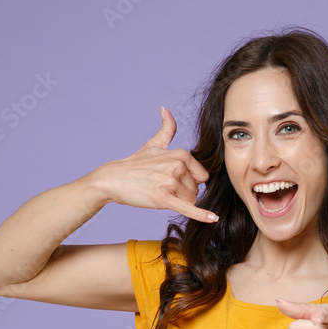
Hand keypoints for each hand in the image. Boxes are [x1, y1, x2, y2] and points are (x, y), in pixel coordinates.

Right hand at [89, 107, 217, 222]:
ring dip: (179, 202)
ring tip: (160, 193)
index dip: (190, 181)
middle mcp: (177, 166)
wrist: (113, 179)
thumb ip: (166, 129)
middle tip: (163, 187)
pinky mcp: (163, 199)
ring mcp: (170, 182)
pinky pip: (188, 208)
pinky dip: (202, 215)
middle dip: (183, 192)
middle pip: (197, 189)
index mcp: (181, 154)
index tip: (174, 179)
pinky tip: (214, 219)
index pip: (202, 175)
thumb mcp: (154, 144)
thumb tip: (166, 109)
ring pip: (191, 200)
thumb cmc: (135, 164)